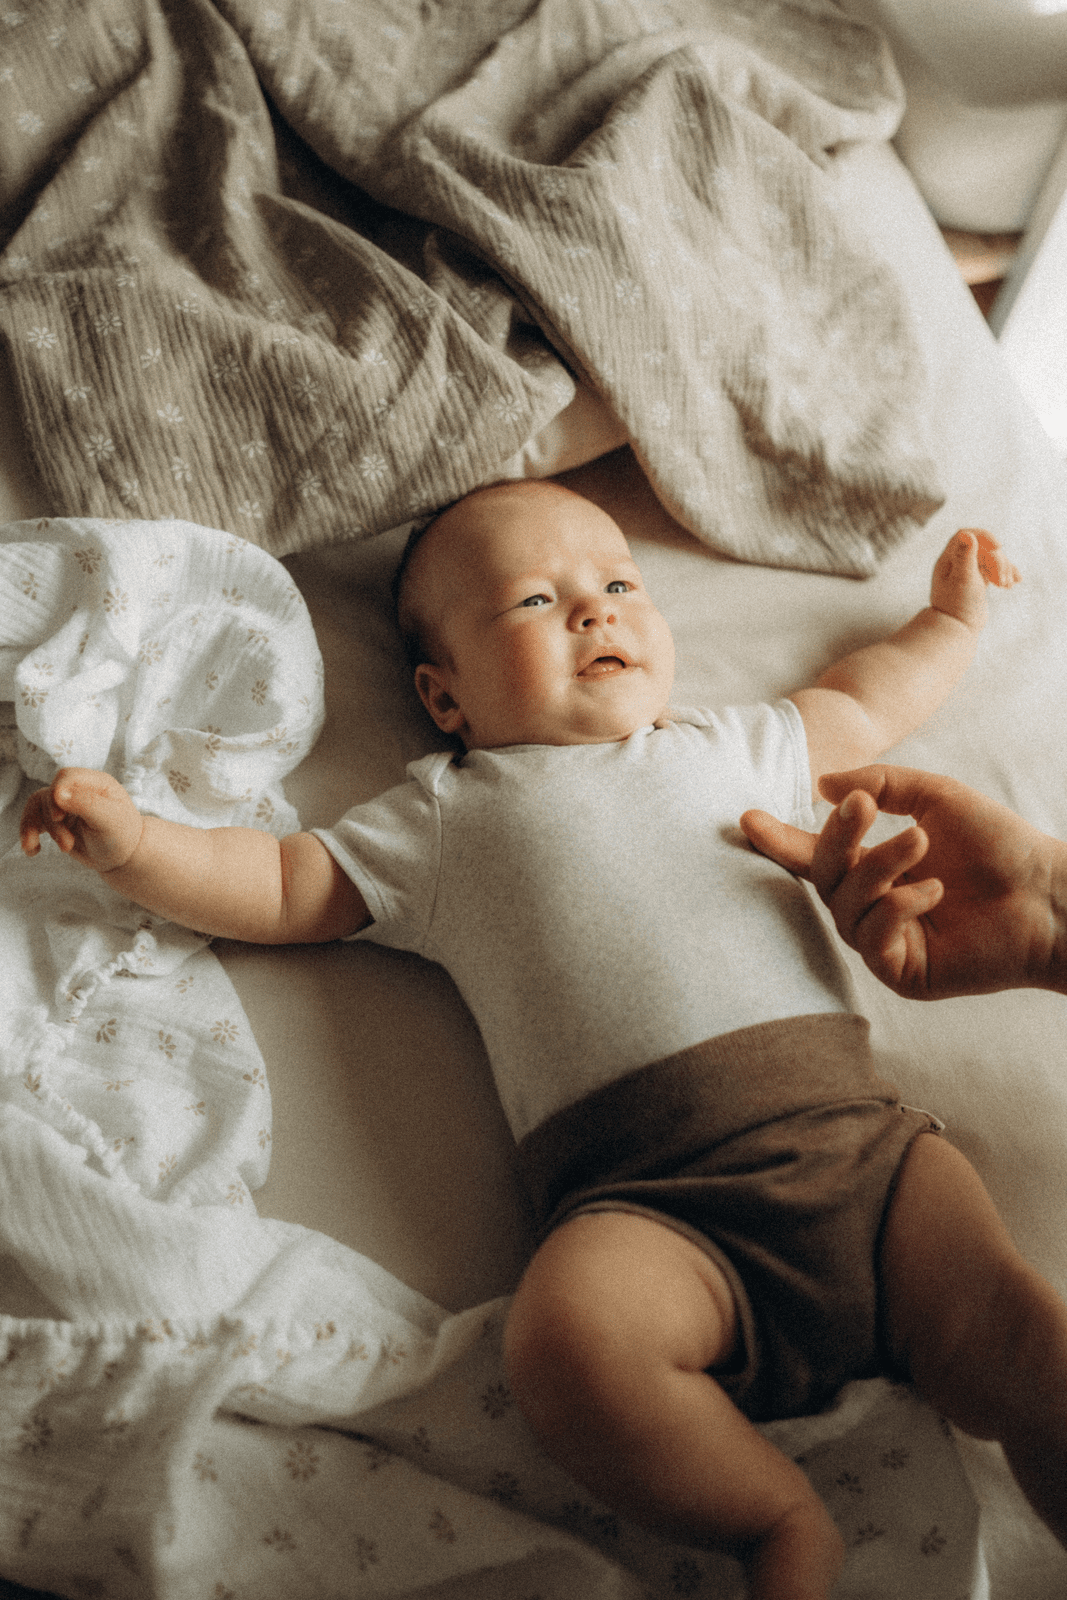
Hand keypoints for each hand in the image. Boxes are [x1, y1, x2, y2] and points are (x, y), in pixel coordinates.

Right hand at [21, 768, 144, 874]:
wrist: (122, 857)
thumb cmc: (122, 836)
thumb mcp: (110, 820)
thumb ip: (86, 803)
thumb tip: (57, 792)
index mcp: (96, 782)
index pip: (67, 776)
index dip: (56, 793)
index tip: (58, 817)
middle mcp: (79, 790)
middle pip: (49, 795)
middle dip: (52, 823)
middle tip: (67, 845)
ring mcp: (65, 804)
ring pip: (37, 807)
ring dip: (34, 829)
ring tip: (34, 850)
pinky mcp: (55, 820)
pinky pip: (33, 820)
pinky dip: (28, 834)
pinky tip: (31, 850)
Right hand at [740, 764, 1065, 998]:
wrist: (1049, 893)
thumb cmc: (1001, 846)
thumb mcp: (935, 798)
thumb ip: (880, 785)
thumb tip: (824, 786)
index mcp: (876, 870)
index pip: (817, 857)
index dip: (782, 840)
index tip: (748, 819)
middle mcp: (873, 908)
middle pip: (823, 878)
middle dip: (835, 840)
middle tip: (859, 807)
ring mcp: (885, 943)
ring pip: (844, 906)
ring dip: (877, 868)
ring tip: (920, 845)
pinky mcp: (902, 973)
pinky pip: (870, 939)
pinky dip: (895, 907)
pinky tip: (932, 891)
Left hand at [930, 528, 1019, 630]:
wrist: (957, 631)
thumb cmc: (958, 606)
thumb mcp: (963, 579)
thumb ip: (965, 556)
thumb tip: (967, 534)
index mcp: (948, 559)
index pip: (966, 535)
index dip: (984, 537)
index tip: (999, 547)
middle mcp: (956, 563)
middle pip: (983, 548)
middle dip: (998, 561)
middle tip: (1002, 580)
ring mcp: (967, 571)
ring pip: (991, 559)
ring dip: (1003, 568)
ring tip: (1007, 586)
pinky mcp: (977, 581)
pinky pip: (994, 570)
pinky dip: (1005, 574)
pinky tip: (1013, 584)